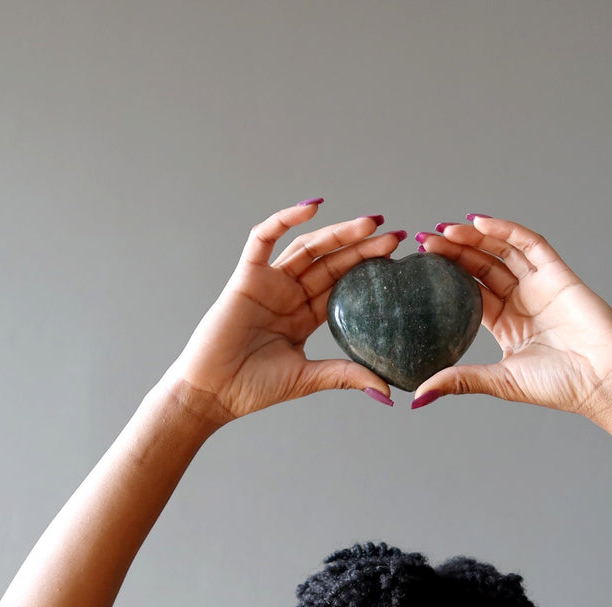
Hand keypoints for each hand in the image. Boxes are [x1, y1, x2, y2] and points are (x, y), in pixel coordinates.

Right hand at [165, 201, 402, 422]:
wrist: (213, 393)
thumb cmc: (254, 388)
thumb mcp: (308, 378)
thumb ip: (345, 375)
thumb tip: (387, 391)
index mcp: (306, 315)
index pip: (344, 284)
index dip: (369, 268)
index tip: (398, 258)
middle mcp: (290, 294)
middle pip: (332, 261)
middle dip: (363, 246)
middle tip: (396, 234)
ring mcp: (269, 283)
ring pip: (308, 247)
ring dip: (338, 232)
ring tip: (370, 223)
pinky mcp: (246, 276)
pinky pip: (264, 240)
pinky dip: (285, 219)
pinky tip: (312, 207)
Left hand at [415, 215, 611, 417]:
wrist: (604, 381)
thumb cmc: (560, 386)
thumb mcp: (500, 382)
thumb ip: (461, 380)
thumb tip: (418, 395)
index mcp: (507, 324)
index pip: (470, 291)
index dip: (447, 275)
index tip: (421, 263)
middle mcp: (521, 301)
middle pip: (482, 267)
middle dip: (454, 251)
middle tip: (425, 241)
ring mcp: (539, 285)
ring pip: (501, 251)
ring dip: (474, 238)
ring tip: (445, 231)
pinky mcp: (558, 274)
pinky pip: (529, 244)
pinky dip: (505, 230)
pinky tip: (480, 222)